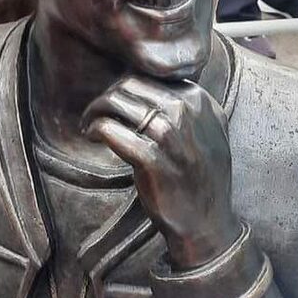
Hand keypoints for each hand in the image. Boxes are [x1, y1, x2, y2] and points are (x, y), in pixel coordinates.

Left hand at [83, 76, 239, 269]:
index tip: (114, 103)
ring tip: (89, 126)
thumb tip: (143, 82)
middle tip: (93, 114)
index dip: (124, 88)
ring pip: (116, 102)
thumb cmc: (198, 176)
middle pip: (129, 85)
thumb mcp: (206, 130)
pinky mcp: (152, 160)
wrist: (208, 222)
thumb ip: (184, 104)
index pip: (149, 75)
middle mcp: (187, 111)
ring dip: (95, 112)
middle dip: (106, 97)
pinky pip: (110, 130)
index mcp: (199, 99)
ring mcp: (171, 136)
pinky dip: (95, 129)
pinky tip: (92, 136)